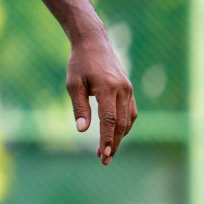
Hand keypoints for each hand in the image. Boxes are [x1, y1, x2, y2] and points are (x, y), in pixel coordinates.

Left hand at [65, 30, 136, 163]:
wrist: (93, 43)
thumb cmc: (79, 63)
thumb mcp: (73, 84)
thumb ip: (79, 107)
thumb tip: (82, 130)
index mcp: (107, 88)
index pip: (109, 120)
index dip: (107, 140)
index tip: (102, 155)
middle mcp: (122, 90)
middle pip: (121, 124)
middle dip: (113, 144)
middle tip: (103, 160)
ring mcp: (128, 90)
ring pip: (128, 120)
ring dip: (119, 137)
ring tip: (106, 152)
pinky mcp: (129, 90)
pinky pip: (130, 113)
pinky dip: (124, 126)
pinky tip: (115, 135)